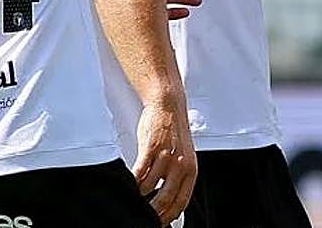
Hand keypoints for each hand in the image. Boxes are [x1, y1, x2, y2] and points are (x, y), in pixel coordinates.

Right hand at [133, 96, 196, 223]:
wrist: (169, 105)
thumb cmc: (173, 132)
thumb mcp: (182, 157)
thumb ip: (176, 178)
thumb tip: (167, 200)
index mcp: (191, 170)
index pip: (181, 202)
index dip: (169, 217)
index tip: (159, 223)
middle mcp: (181, 165)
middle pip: (165, 199)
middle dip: (152, 212)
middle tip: (143, 217)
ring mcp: (167, 156)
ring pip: (149, 187)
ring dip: (139, 196)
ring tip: (133, 198)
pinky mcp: (153, 147)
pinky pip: (140, 172)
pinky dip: (133, 182)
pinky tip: (129, 184)